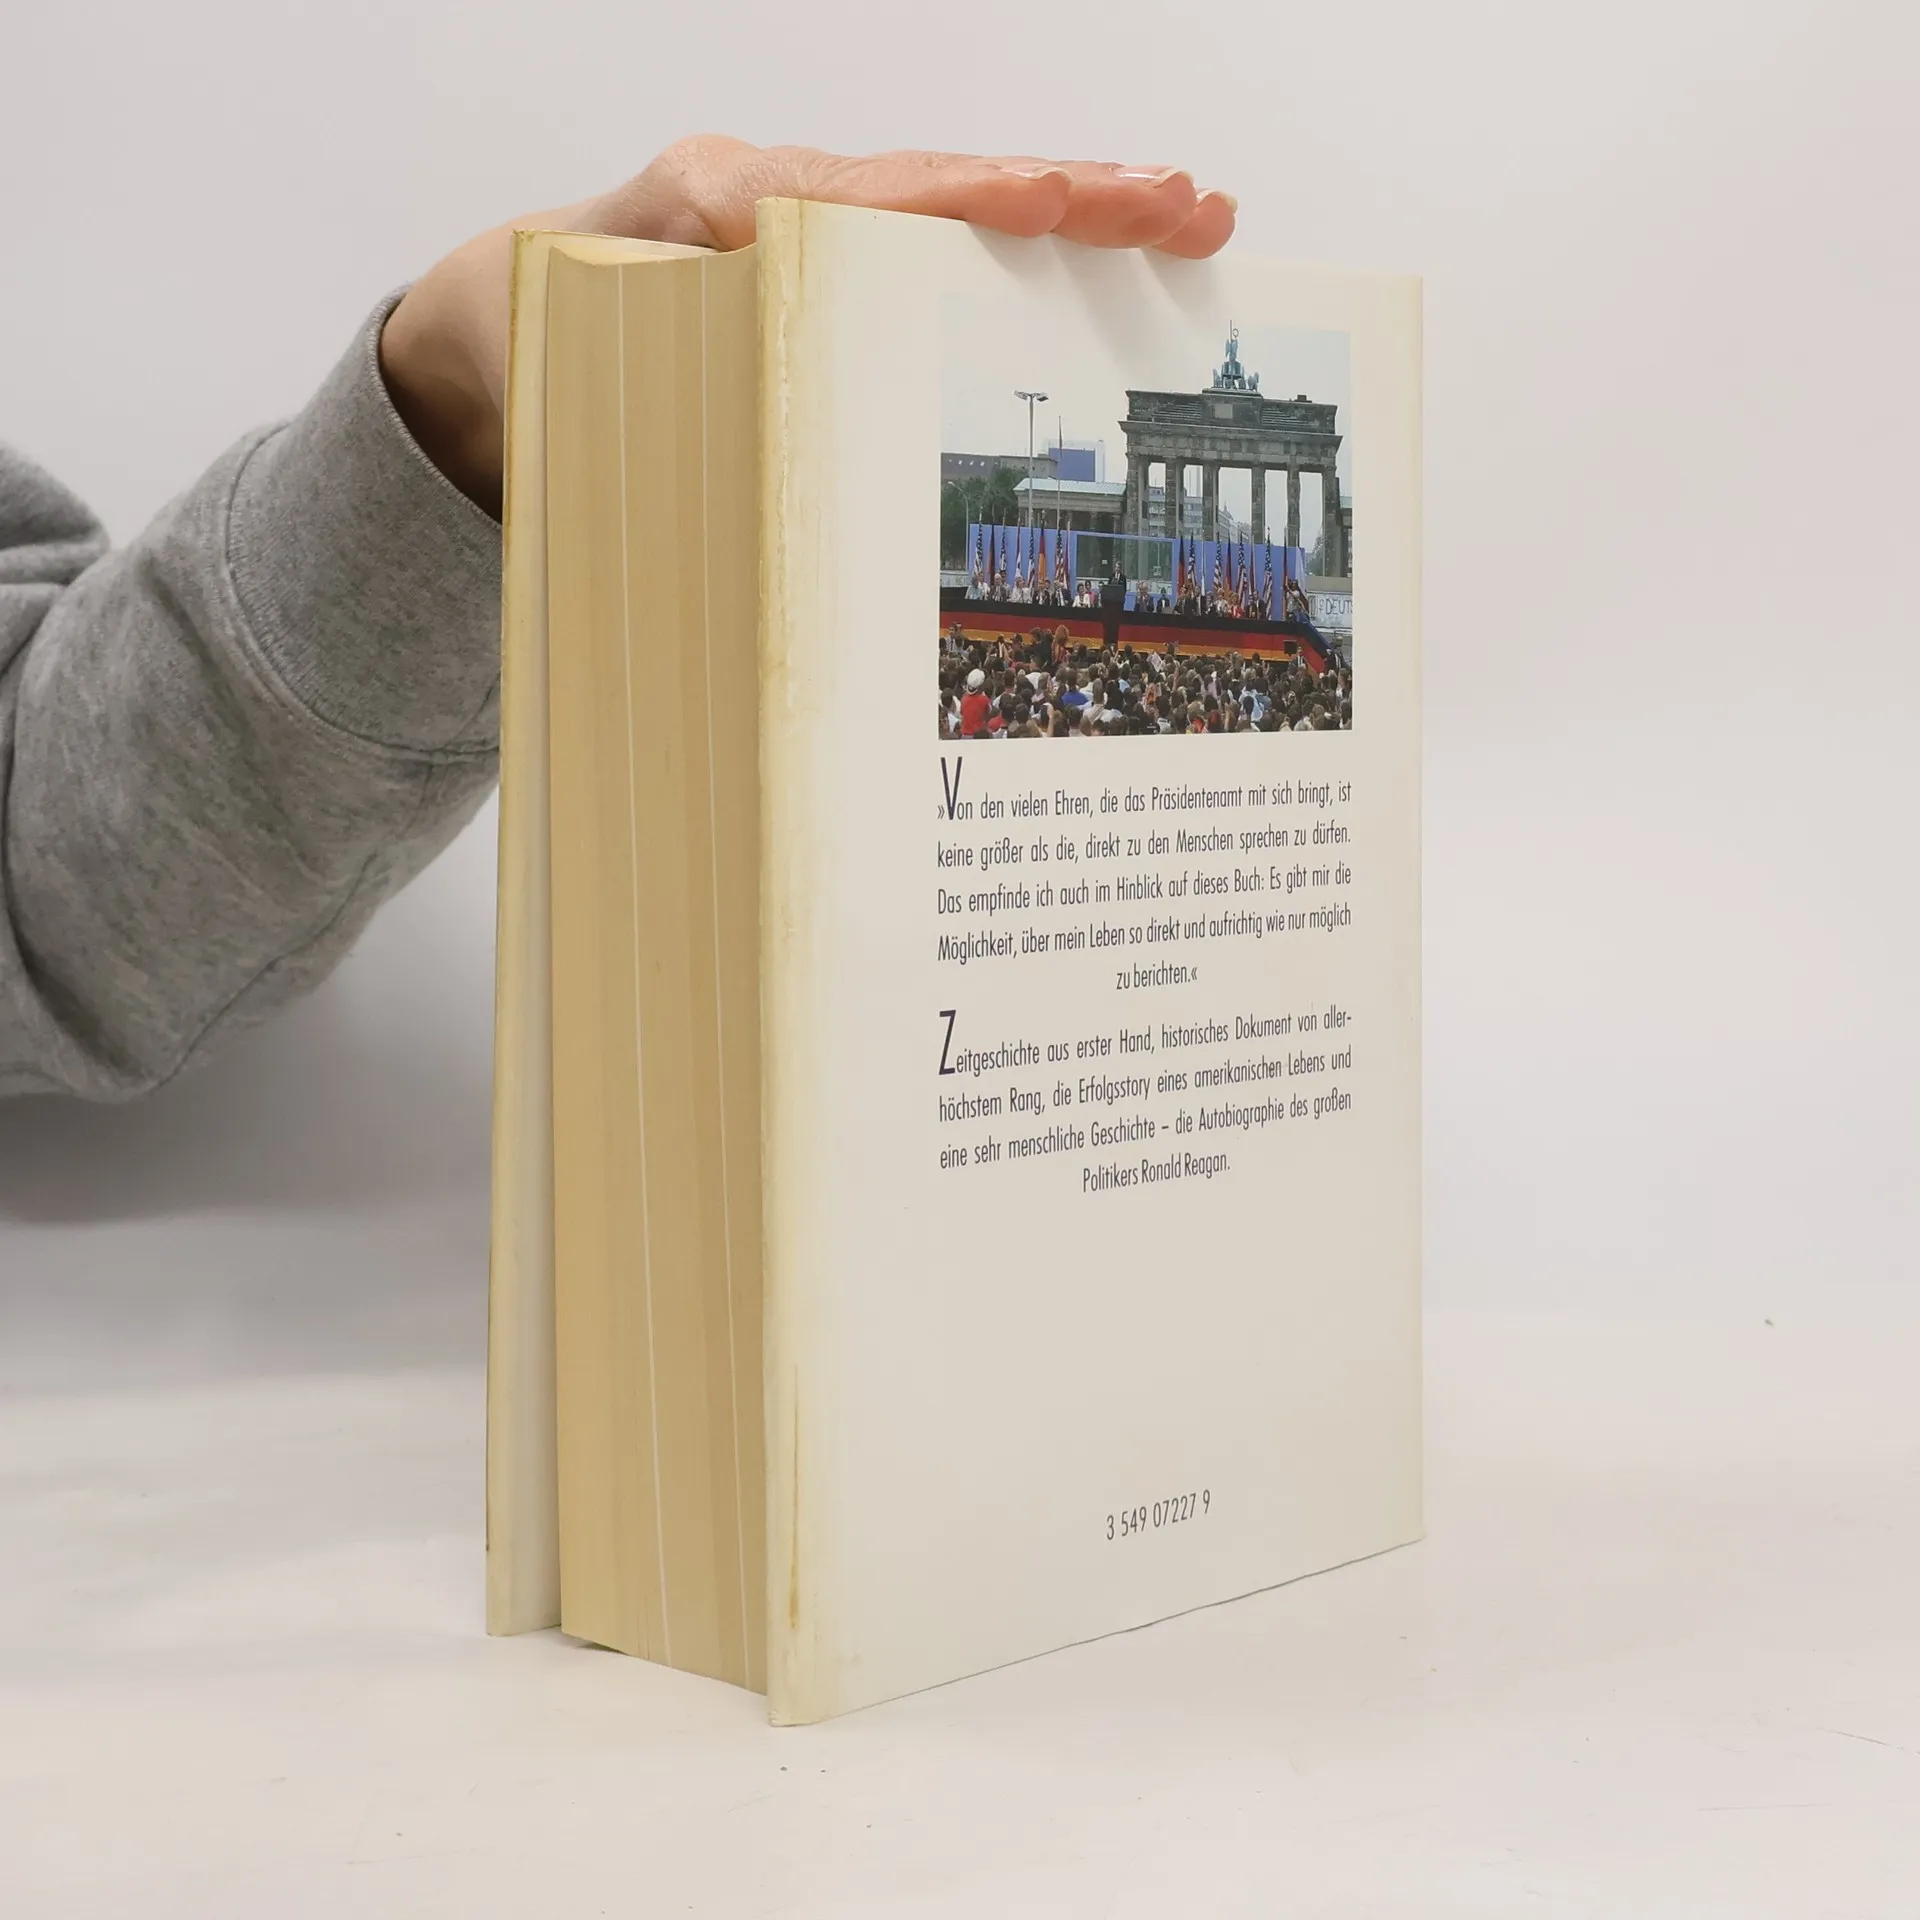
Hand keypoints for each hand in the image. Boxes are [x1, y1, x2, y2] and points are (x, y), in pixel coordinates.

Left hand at [379, 136, 1235, 513]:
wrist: (474, 334)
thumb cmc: (516, 356)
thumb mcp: (555, 380)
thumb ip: (645, 396)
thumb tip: (748, 448)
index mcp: (710, 211)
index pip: (863, 200)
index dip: (968, 201)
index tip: (1057, 198)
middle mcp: (767, 198)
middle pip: (939, 185)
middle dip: (1073, 192)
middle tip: (1188, 205)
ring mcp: (799, 222)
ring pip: (949, 205)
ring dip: (1070, 211)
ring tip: (1185, 215)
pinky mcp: (814, 257)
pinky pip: (926, 241)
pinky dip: (1015, 242)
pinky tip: (1095, 255)